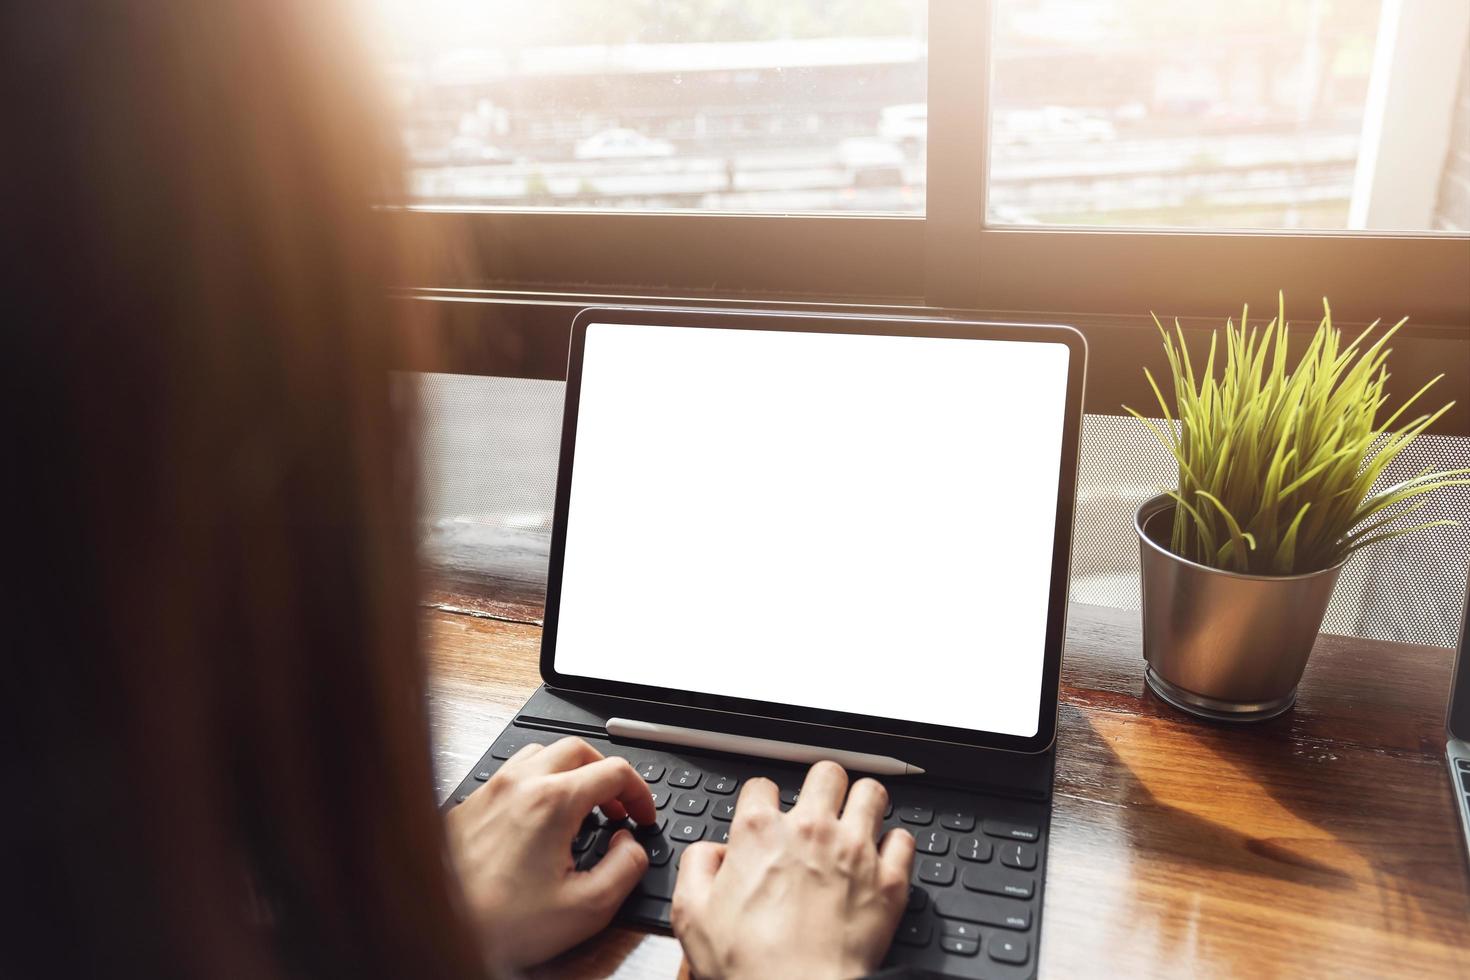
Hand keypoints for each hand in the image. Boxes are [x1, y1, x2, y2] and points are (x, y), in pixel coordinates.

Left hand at [445, 737, 656, 970]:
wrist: (439, 931)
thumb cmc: (499, 924)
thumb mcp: (586, 909)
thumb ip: (624, 869)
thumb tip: (631, 845)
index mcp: (552, 802)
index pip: (614, 771)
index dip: (640, 793)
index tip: (642, 816)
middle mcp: (519, 785)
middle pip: (578, 749)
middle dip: (607, 775)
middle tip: (617, 808)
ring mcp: (491, 791)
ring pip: (541, 755)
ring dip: (570, 773)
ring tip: (580, 808)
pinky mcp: (469, 805)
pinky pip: (510, 775)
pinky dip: (536, 785)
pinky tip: (538, 820)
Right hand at [671, 761, 915, 979]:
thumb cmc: (749, 965)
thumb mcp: (692, 915)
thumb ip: (696, 867)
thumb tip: (711, 853)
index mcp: (760, 832)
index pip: (762, 785)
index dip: (761, 802)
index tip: (766, 819)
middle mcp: (811, 830)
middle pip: (826, 773)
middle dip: (821, 788)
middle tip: (819, 809)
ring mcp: (855, 851)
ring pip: (871, 793)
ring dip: (863, 804)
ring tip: (856, 821)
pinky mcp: (889, 880)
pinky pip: (904, 839)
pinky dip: (895, 846)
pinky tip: (883, 858)